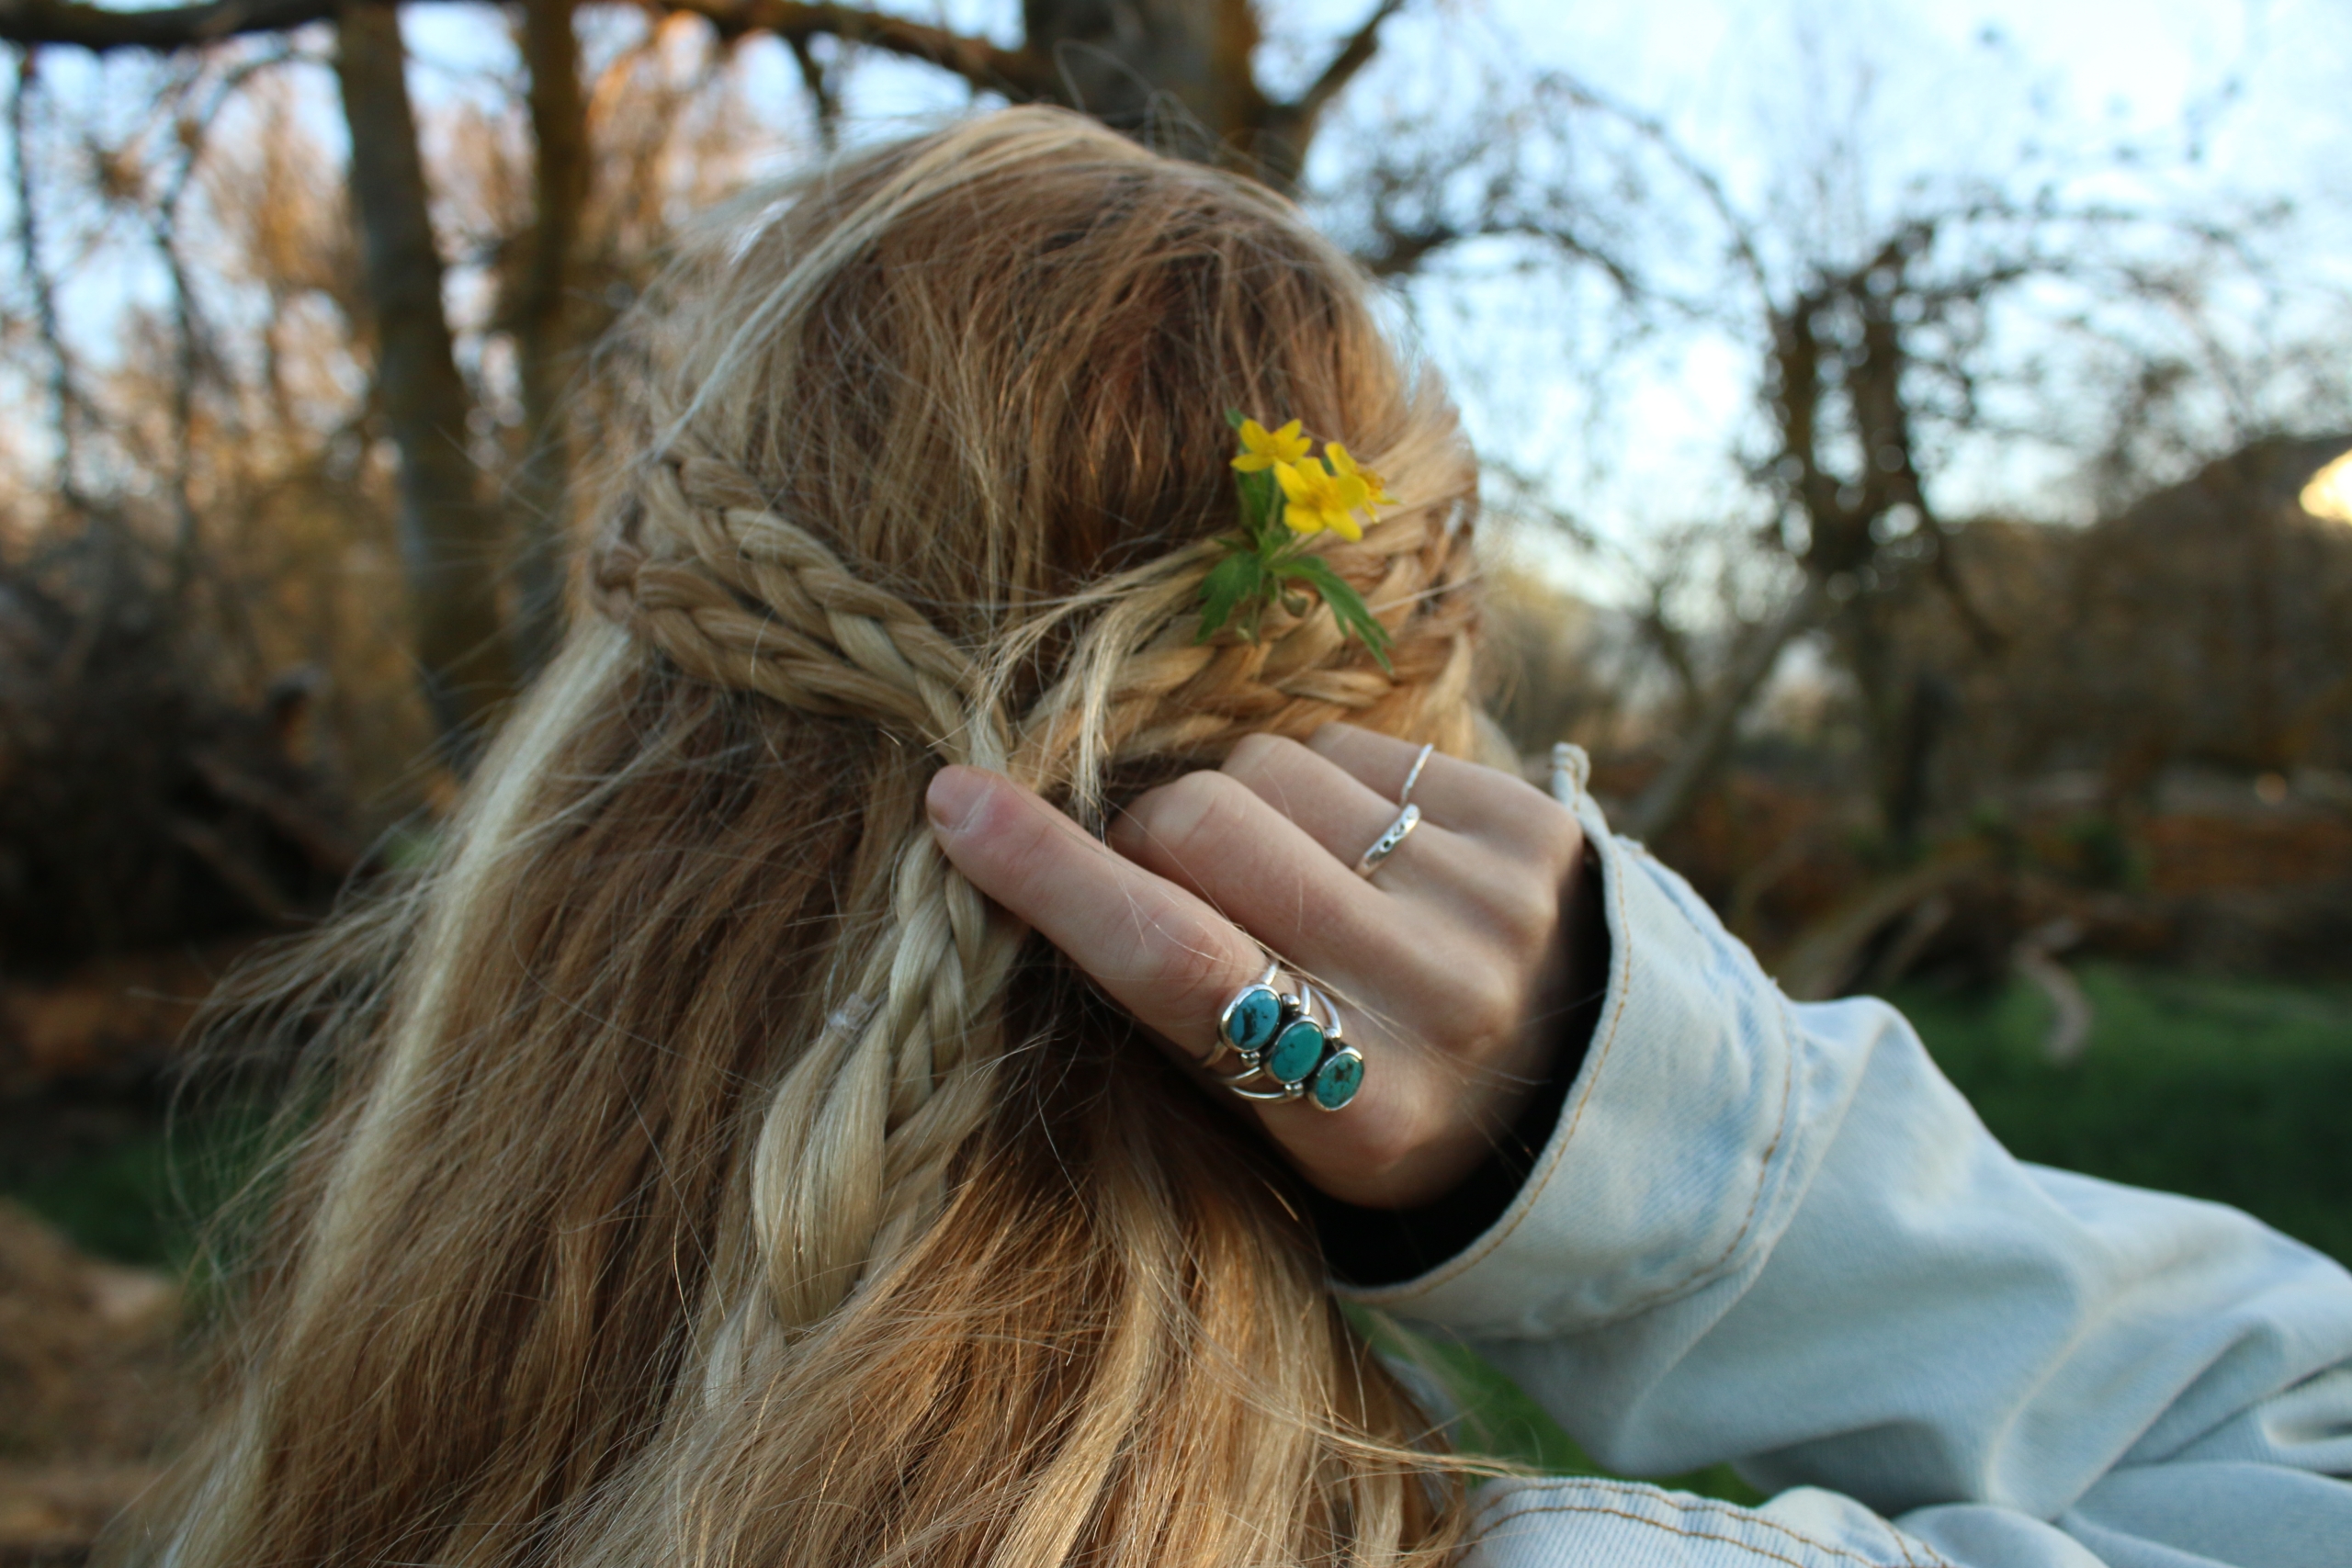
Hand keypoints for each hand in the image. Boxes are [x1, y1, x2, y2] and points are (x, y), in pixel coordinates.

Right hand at [925, 724, 1595, 1209]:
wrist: (1597, 1101)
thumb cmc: (1390, 1118)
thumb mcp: (1283, 1128)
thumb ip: (1181, 1010)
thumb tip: (1040, 858)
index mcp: (1358, 1114)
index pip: (1173, 961)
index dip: (1051, 876)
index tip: (955, 803)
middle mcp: (1435, 1001)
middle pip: (1201, 828)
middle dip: (1144, 833)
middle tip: (1166, 876)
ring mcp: (1493, 905)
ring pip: (1268, 766)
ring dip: (1235, 801)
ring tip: (1285, 875)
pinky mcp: (1536, 825)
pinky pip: (1350, 743)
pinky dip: (1317, 782)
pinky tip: (1353, 851)